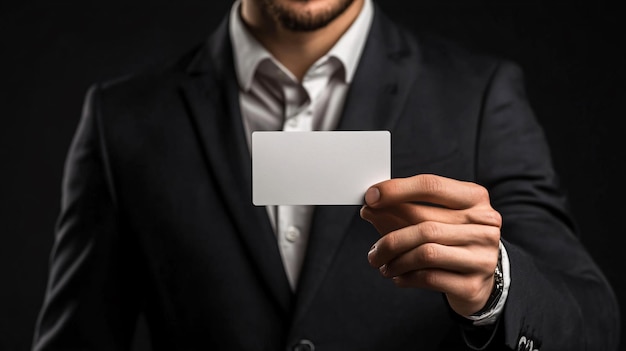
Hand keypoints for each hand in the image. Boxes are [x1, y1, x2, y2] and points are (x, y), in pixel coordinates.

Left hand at [360, 174, 501, 315]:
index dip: (396, 190)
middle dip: (389, 236)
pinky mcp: (473, 284)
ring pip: (425, 253)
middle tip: (373, 249)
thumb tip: (370, 208)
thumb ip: (404, 210)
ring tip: (382, 264)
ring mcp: (482, 256)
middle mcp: (484, 225)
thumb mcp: (436, 217)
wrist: (482, 277)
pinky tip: (397, 276)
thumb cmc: (453, 239)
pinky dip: (405, 277)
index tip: (370, 198)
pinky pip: (429, 278)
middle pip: (424, 224)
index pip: (431, 186)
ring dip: (395, 260)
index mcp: (475, 198)